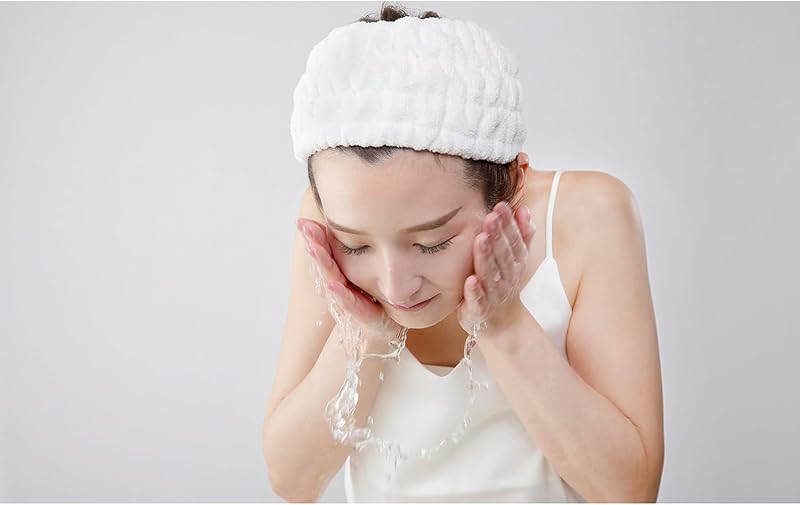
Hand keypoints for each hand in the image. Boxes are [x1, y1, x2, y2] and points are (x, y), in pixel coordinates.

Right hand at [296, 218, 401, 341]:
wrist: (388, 324)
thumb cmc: (374, 296)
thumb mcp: (368, 270)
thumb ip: (359, 251)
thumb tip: (359, 222)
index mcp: (341, 272)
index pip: (325, 251)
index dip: (314, 237)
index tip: (302, 221)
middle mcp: (339, 284)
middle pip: (325, 262)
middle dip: (314, 243)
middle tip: (304, 227)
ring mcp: (346, 298)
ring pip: (331, 278)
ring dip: (322, 262)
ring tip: (314, 247)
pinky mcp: (358, 313)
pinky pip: (347, 301)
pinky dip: (338, 292)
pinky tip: (331, 283)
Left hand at [457, 201, 535, 334]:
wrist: (500, 323)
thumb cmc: (502, 283)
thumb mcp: (516, 259)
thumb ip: (522, 234)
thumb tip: (523, 208)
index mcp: (515, 264)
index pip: (514, 241)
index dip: (509, 224)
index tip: (501, 206)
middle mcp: (507, 278)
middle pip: (503, 255)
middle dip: (497, 235)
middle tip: (490, 217)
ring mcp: (494, 295)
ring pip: (491, 275)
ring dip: (486, 257)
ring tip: (480, 239)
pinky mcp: (480, 311)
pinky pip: (478, 301)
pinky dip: (475, 292)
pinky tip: (470, 281)